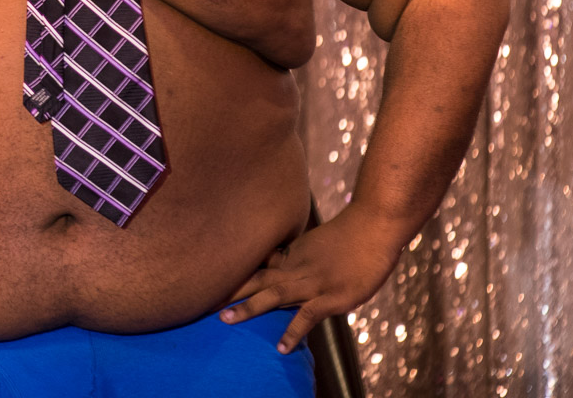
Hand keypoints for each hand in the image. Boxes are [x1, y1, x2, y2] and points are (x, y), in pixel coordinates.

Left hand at [219, 204, 406, 353]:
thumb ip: (298, 255)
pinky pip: (307, 316)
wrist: (374, 225)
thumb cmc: (350, 234)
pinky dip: (293, 332)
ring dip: (248, 307)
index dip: (232, 273)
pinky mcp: (331, 297)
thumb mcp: (316, 244)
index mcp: (291, 256)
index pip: (255, 265)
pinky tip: (281, 347)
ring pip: (273, 295)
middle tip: (198, 298)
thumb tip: (283, 262)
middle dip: (228, 289)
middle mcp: (296, 268)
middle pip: (256, 278)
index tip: (206, 276)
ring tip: (224, 320)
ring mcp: (312, 283)